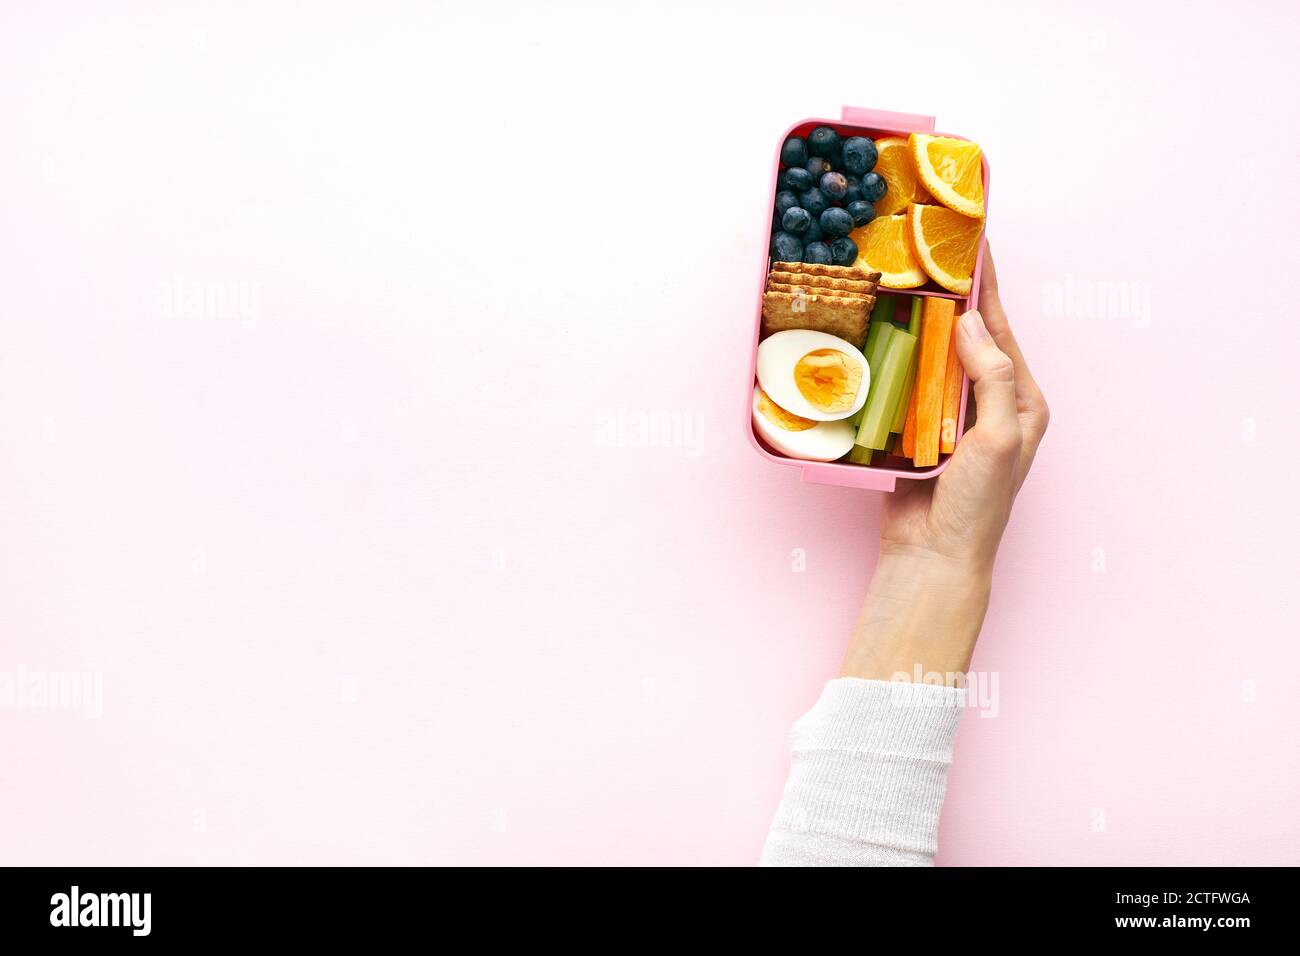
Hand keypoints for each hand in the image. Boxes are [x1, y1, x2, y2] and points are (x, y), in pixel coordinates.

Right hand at [841, 243, 1049, 681]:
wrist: (933, 555)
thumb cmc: (977, 505)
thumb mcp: (999, 439)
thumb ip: (992, 379)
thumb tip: (971, 323)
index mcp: (1021, 400)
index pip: (1001, 329)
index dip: (986, 285)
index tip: (974, 242)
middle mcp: (989, 403)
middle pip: (967, 335)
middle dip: (950, 295)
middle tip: (927, 253)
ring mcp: (951, 416)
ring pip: (933, 355)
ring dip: (918, 323)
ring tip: (899, 283)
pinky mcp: (918, 430)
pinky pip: (907, 383)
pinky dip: (894, 359)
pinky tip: (877, 336)